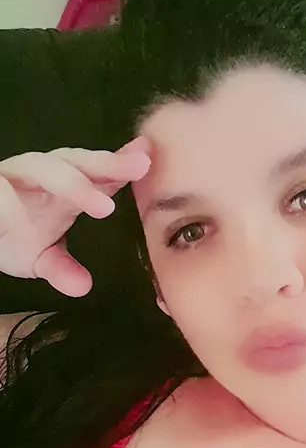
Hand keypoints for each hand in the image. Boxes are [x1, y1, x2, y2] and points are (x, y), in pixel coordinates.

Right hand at [0, 137, 150, 296]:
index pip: (96, 173)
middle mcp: (39, 174)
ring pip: (43, 167)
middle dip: (108, 163)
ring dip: (75, 184)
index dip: (121, 166)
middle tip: (140, 166)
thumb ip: (62, 268)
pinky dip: (12, 201)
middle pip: (76, 161)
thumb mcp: (41, 258)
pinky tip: (30, 213)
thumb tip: (83, 287)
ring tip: (103, 206)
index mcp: (61, 190)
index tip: (150, 160)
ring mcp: (12, 176)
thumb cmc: (10, 236)